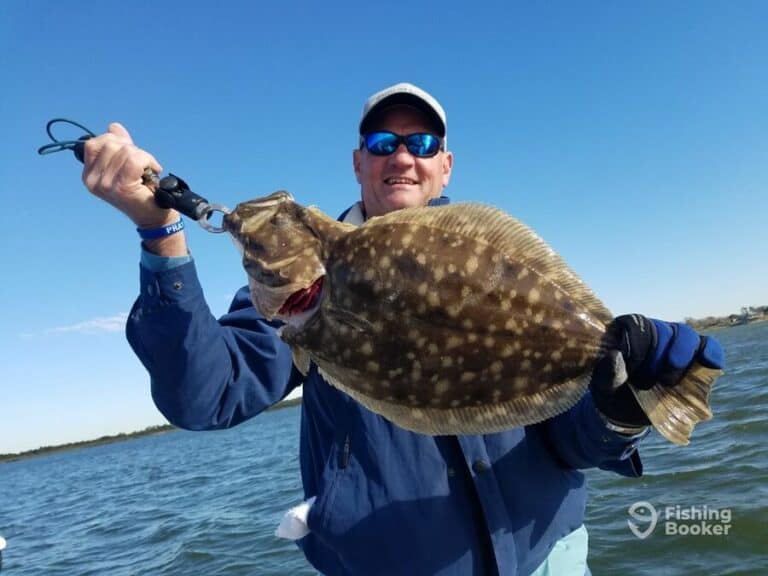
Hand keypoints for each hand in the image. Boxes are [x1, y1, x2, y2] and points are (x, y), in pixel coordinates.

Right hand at [82, 123, 174, 228]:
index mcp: (89, 175)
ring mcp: (105, 185)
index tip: (130, 153)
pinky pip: (135, 160)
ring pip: (125, 151)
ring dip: (142, 157)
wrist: (155, 215)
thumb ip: (119, 146)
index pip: (93, 144)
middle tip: (142, 164)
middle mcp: (92, 181)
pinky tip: (153, 170)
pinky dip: (148, 161)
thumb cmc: (142, 191)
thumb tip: (113, 126)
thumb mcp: (127, 164)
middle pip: (110, 144)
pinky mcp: (121, 187)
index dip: (115, 141)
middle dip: (131, 149)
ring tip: (147, 170)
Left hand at [591, 314, 724, 427]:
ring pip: (687, 335)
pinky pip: (708, 345)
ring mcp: (675, 342)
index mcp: (626, 331)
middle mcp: (653, 330)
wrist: (628, 410)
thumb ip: (608, 372)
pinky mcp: (693, 357)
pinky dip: (711, 353)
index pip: (637, 324)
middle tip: (646, 383)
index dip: (638, 348)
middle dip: (657, 359)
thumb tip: (616, 355)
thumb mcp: (604, 385)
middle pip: (664, 330)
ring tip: (668, 382)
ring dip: (681, 357)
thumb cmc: (614, 391)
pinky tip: (709, 364)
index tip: (632, 371)